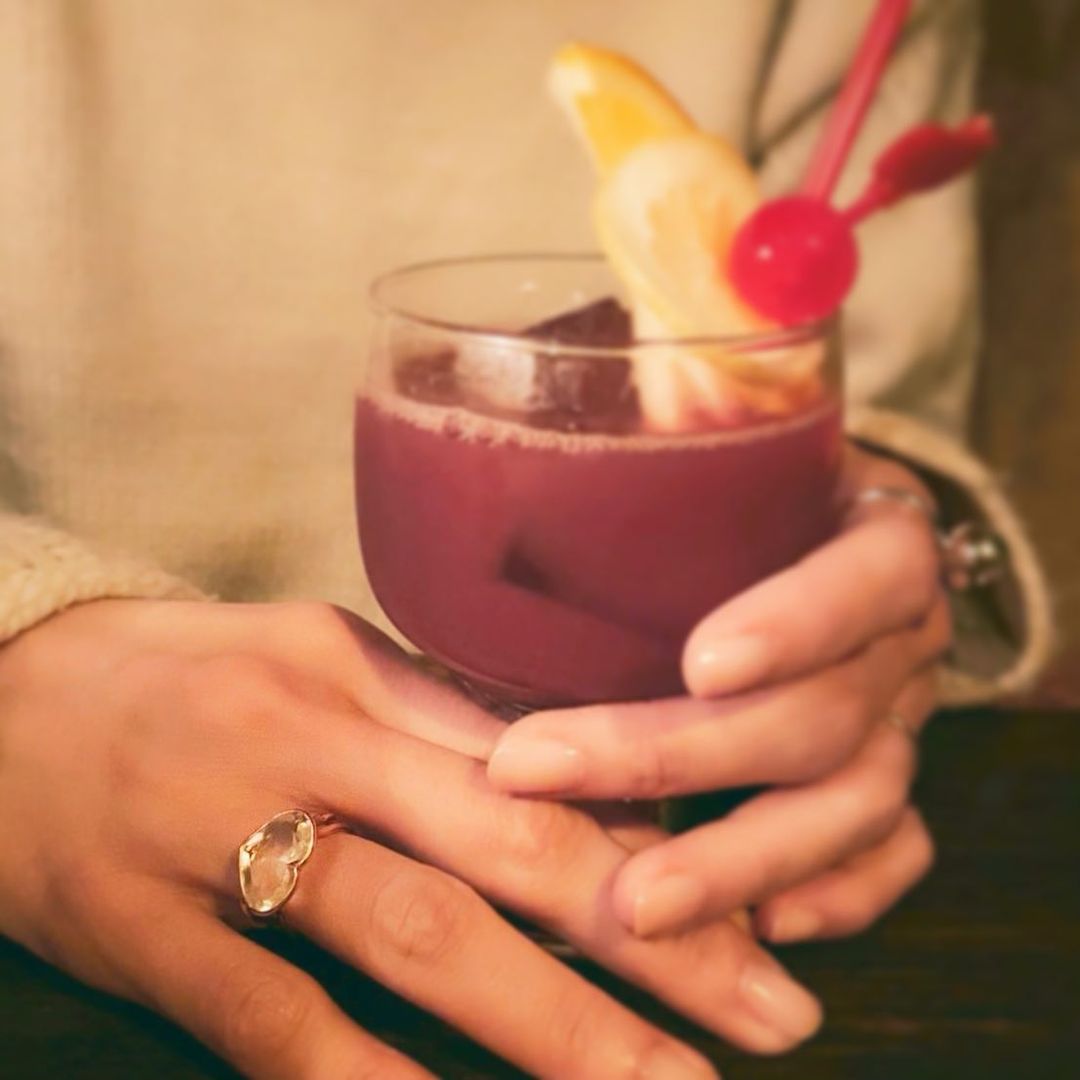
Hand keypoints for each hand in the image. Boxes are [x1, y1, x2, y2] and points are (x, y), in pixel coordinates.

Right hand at [0, 598, 822, 1079]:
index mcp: (357, 667)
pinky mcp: (143, 929)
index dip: (648, 836)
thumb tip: (556, 780)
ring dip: (554, 1027)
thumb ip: (425, 718)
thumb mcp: (305, 660)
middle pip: (511, 843)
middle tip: (776, 1011)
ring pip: (418, 936)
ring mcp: (225, 836)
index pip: (539, 756)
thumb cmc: (177, 676)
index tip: (753, 899)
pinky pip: (276, 1025)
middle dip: (655, 936)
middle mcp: (311, 740)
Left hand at [487, 447, 947, 942]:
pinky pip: (891, 855)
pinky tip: (757, 928)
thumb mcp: (710, 443)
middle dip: (686, 756)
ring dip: (744, 859)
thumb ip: (651, 437)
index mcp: (875, 537)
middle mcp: (899, 640)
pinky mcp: (889, 786)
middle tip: (549, 774)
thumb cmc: (732, 489)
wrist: (811, 530)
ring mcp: (901, 721)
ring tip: (637, 907)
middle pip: (825, 713)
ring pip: (855, 805)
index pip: (866, 577)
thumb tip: (510, 450)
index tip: (700, 664)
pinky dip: (836, 898)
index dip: (797, 623)